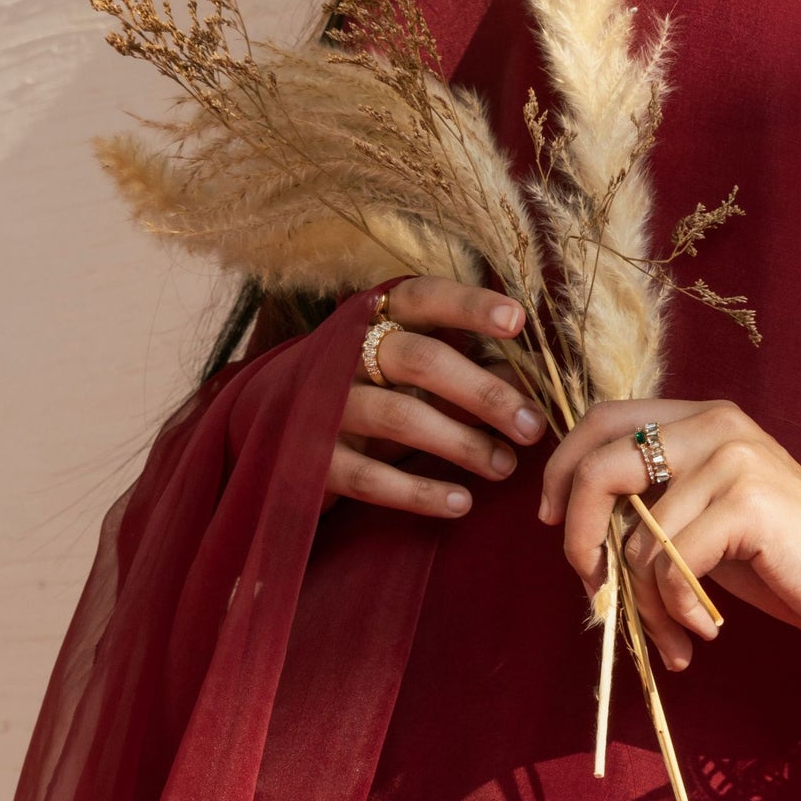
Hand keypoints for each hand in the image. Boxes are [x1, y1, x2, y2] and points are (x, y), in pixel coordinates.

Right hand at [328, 277, 542, 517]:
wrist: (268, 436)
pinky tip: (460, 503)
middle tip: (532, 426)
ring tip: (504, 466)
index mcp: (373, 321)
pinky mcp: (311, 460)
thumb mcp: (405, 377)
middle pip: (420, 360)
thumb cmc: (361, 395)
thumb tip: (529, 377)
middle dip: (483, 393)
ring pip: (399, 417)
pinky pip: (371, 477)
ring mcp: (323, 406)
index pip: (423, 298)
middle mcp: (344, 355)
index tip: (518, 321)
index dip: (469, 305)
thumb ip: (463, 370)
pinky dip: (420, 492)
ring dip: (461, 443)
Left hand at [539, 399, 800, 672]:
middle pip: (599, 467)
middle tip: (594, 590)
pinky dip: (676, 611)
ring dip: (642, 604)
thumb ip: (651, 504)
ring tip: (672, 638)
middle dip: (578, 538)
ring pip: (636, 537)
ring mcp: (732, 458)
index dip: (562, 468)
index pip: (603, 418)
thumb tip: (573, 531)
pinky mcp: (745, 501)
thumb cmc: (779, 561)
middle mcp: (716, 424)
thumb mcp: (704, 519)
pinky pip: (669, 565)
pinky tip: (706, 631)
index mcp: (702, 418)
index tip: (552, 522)